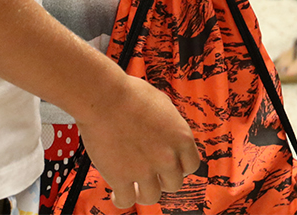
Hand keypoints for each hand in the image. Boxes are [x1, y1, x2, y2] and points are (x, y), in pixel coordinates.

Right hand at [74, 74, 198, 209]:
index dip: (180, 167)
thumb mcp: (163, 105)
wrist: (105, 98)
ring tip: (135, 187)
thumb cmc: (130, 95)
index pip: (192, 165)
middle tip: (151, 175)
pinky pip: (125, 201)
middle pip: (174, 184)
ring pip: (152, 197)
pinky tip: (116, 194)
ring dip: (144, 193)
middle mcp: (168, 157)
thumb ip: (170, 126)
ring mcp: (145, 170)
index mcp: (182, 137)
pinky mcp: (121, 178)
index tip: (170, 165)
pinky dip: (121, 200)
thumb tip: (169, 135)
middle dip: (163, 180)